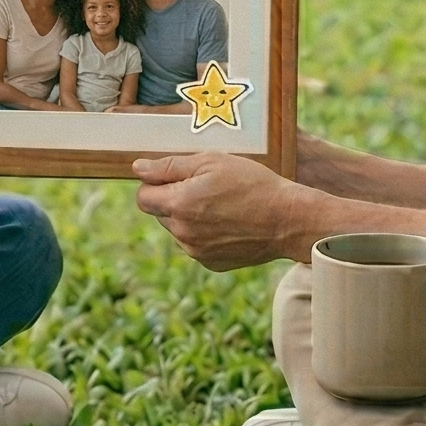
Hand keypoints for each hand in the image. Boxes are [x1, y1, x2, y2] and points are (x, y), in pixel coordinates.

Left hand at [133, 152, 306, 270]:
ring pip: (177, 230)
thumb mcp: (211, 162)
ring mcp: (196, 251)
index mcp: (178, 205)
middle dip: (174, 199)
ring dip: (189, 217)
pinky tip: (228, 223)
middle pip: (160, 213)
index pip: (142, 197)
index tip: (177, 178)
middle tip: (206, 188)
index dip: (155, 184)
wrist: (287, 220)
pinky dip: (204, 234)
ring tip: (222, 206)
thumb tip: (138, 169)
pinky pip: (195, 244)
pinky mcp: (210, 263)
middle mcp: (182, 233)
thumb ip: (169, 166)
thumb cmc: (252, 184)